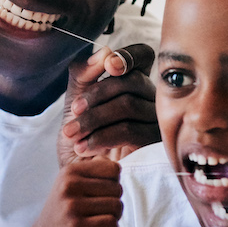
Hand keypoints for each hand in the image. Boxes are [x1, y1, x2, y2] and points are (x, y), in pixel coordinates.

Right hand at [18, 157, 129, 226]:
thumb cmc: (62, 215)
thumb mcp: (69, 187)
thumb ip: (92, 172)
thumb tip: (113, 165)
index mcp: (69, 172)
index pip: (113, 169)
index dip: (113, 185)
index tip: (101, 197)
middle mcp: (69, 186)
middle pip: (117, 189)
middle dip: (114, 204)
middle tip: (99, 215)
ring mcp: (71, 207)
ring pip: (116, 206)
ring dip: (113, 219)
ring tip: (98, 224)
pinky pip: (112, 224)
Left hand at [58, 44, 157, 164]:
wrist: (80, 174)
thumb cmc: (80, 134)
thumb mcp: (74, 99)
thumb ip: (84, 73)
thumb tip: (104, 53)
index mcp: (132, 81)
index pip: (143, 55)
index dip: (129, 55)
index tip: (109, 65)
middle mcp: (149, 98)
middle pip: (132, 81)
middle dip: (96, 96)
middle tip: (73, 112)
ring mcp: (155, 121)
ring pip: (128, 105)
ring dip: (93, 119)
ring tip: (72, 134)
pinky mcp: (153, 145)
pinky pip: (129, 130)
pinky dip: (100, 137)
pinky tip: (84, 147)